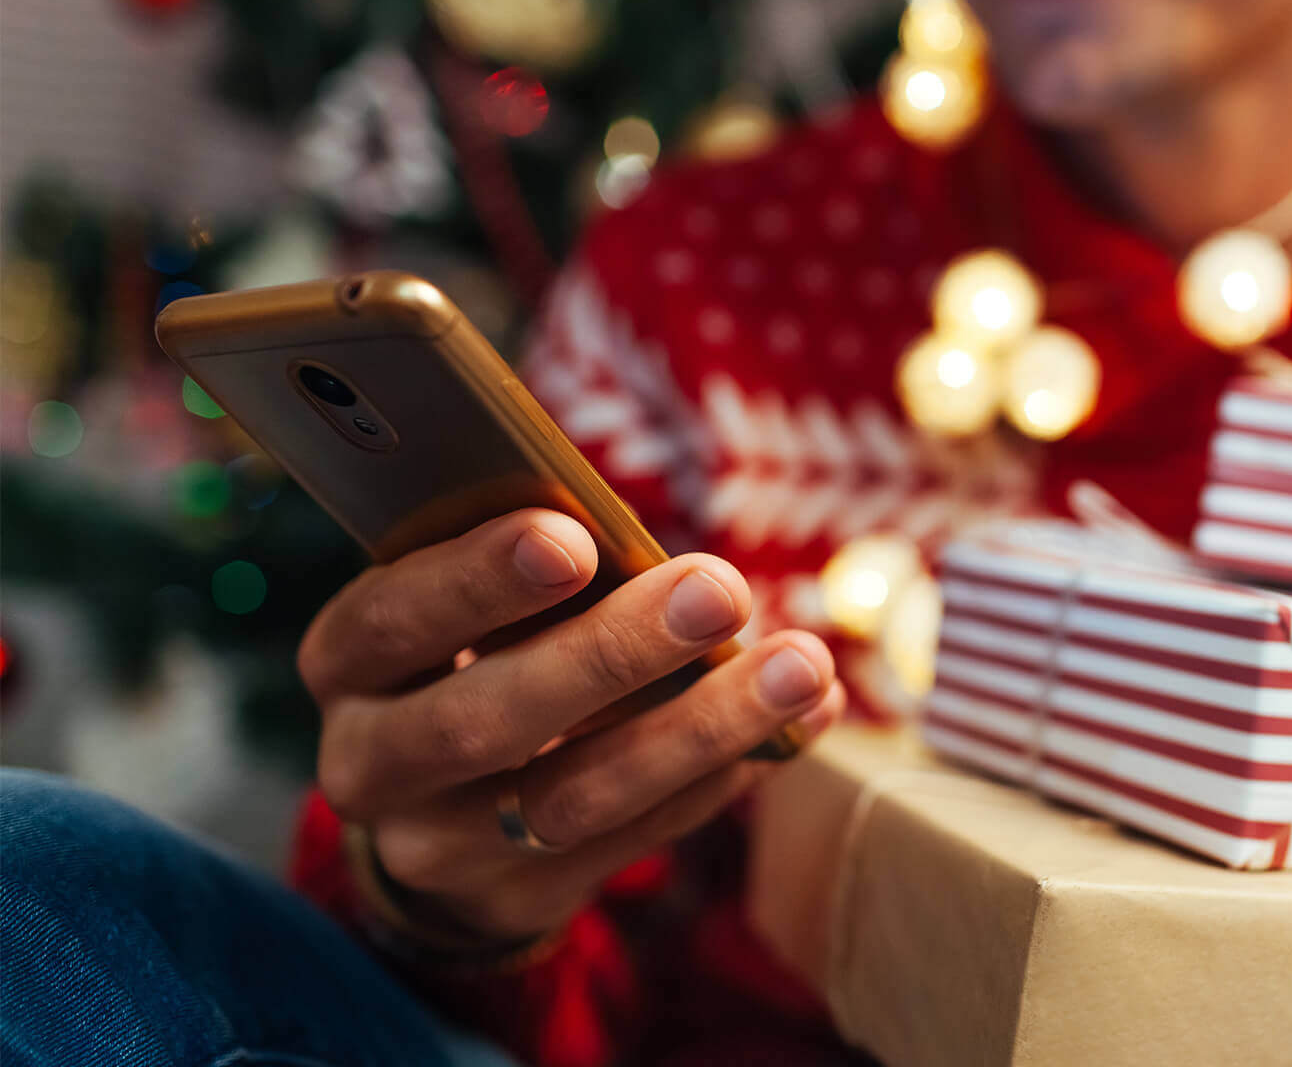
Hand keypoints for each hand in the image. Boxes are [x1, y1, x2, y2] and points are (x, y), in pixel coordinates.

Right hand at [298, 509, 842, 941]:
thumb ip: (534, 566)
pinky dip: (723, 774)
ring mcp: (442, 847)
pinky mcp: (523, 897)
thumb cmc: (478, 650)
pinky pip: (635, 837)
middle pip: (486, 721)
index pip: (391, 619)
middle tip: (719, 588)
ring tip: (801, 667)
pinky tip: (799, 722)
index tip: (572, 537)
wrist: (443, 808)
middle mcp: (373, 762)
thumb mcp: (470, 600)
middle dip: (611, 651)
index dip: (476, 580)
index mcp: (348, 660)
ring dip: (700, 727)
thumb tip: (646, 539)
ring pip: (574, 798)